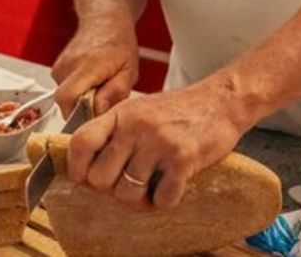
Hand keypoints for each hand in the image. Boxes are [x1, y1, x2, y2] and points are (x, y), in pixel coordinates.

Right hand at [51, 20, 138, 117]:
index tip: (99, 114)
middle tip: (102, 98)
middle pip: (65, 102)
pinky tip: (90, 80)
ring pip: (65, 98)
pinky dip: (77, 91)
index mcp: (88, 65)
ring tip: (98, 85)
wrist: (104, 21)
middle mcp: (69, 65)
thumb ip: (116, 92)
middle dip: (83, 109)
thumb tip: (99, 111)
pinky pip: (64, 90)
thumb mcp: (129, 70)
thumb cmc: (119, 44)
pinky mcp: (56, 69)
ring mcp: (60, 66)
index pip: (68, 98)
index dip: (82, 113)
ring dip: (81, 99)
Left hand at [65, 77, 245, 210]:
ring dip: (141, 198)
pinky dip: (166, 199)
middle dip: (113, 189)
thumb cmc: (181, 109)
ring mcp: (160, 142)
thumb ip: (115, 132)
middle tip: (130, 182)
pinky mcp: (183, 158)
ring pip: (128, 193)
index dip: (77, 168)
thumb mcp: (141, 109)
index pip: (80, 143)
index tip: (86, 177)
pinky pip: (161, 198)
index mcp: (122, 113)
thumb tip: (88, 166)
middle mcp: (137, 126)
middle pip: (100, 178)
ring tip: (154, 185)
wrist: (223, 100)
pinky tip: (174, 185)